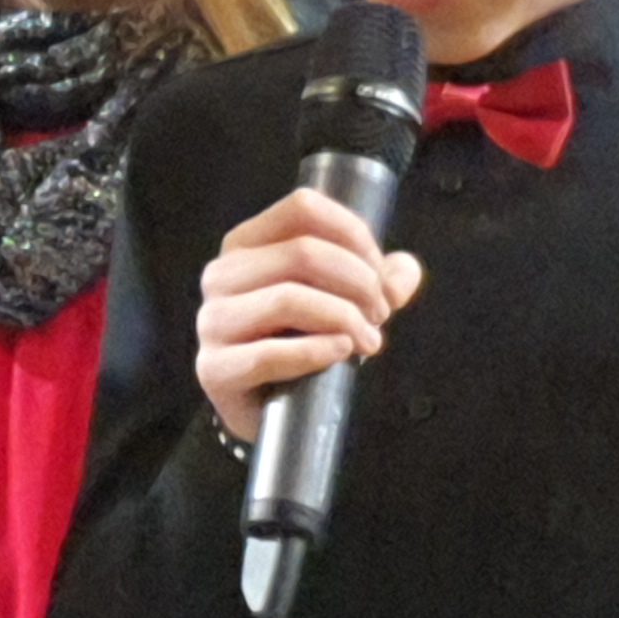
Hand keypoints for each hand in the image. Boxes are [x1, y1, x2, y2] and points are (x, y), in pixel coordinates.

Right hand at [196, 186, 422, 445]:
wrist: (262, 410)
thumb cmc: (296, 343)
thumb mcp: (336, 302)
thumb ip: (373, 282)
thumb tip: (405, 268)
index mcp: (247, 244)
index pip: (303, 208)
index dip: (353, 235)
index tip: (379, 272)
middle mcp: (222, 275)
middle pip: (302, 252)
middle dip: (359, 282)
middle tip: (380, 314)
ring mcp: (212, 321)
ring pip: (288, 298)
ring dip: (344, 318)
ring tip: (369, 341)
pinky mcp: (215, 368)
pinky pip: (270, 353)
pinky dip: (317, 351)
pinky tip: (340, 353)